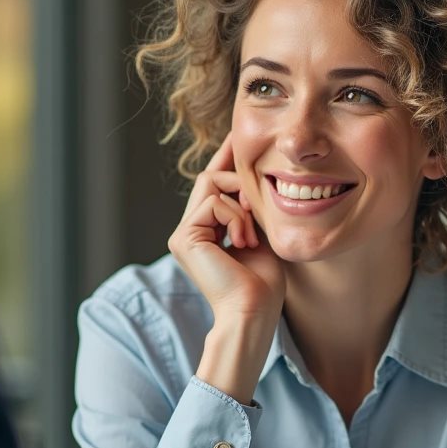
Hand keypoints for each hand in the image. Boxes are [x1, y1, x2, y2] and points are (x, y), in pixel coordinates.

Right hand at [168, 135, 284, 323]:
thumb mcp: (260, 234)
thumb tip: (257, 175)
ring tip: (251, 234)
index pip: (214, 184)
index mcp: (205, 231)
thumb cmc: (263, 284)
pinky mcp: (184, 238)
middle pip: (211, 177)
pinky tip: (243, 241)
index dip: (227, 158)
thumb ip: (251, 208)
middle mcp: (189, 231)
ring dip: (241, 205)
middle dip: (240, 180)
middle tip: (258, 208)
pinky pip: (214, 202)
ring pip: (211, 184)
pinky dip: (236, 217)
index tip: (240, 135)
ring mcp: (183, 234)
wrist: (253, 312)